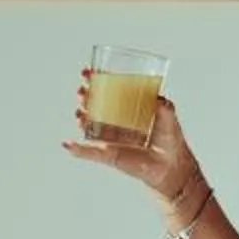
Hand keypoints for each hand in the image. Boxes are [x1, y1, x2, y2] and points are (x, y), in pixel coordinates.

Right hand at [63, 80, 201, 210]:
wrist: (171, 167)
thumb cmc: (170, 141)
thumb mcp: (169, 118)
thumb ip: (165, 108)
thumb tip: (159, 99)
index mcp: (128, 109)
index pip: (109, 91)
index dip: (96, 80)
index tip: (88, 72)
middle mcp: (116, 122)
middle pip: (94, 105)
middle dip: (85, 96)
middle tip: (82, 91)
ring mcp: (111, 138)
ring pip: (89, 125)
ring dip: (80, 117)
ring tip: (80, 112)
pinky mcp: (110, 154)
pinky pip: (90, 152)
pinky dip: (78, 150)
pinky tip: (67, 145)